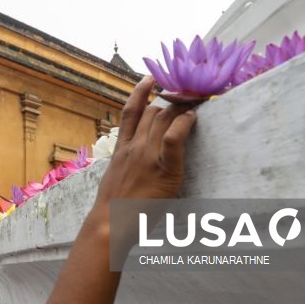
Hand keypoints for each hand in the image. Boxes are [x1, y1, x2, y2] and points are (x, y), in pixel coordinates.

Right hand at [91, 76, 196, 251]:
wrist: (108, 225)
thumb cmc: (112, 208)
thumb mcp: (113, 177)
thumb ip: (124, 162)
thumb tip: (132, 158)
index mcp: (121, 149)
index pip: (131, 111)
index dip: (141, 92)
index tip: (150, 78)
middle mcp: (133, 147)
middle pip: (153, 112)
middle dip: (172, 100)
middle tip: (189, 94)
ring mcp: (146, 156)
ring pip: (164, 119)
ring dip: (182, 109)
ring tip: (196, 103)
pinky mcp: (163, 169)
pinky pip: (174, 139)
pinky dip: (184, 125)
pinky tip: (193, 118)